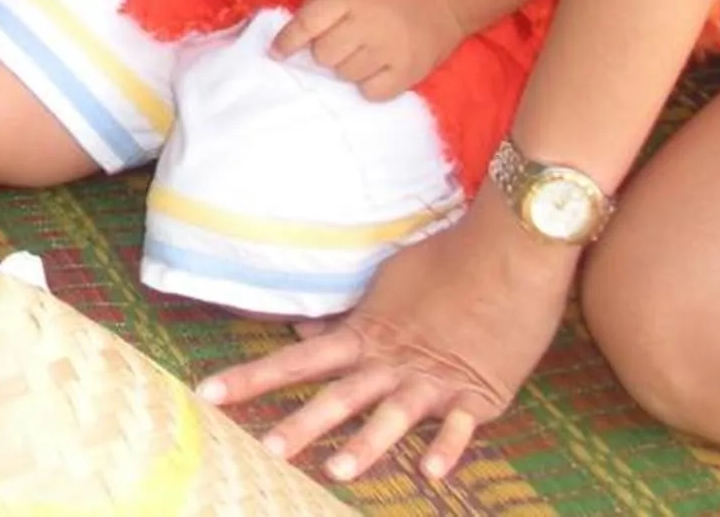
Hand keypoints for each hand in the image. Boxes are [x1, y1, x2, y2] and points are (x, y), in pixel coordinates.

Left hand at [199, 203, 573, 483]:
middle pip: (339, 395)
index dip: (253, 378)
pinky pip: (460, 426)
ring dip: (367, 444)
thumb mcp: (388, 285)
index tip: (208, 393)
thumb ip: (348, 319)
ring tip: (338, 470)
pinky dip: (448, 447)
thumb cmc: (449, 260)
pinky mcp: (479, 392)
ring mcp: (435, 378)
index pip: (299, 361)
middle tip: (265, 450)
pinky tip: (432, 473)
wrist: (511, 247)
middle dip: (301, 423)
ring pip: (393, 415)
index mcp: (368, 334)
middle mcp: (394, 360)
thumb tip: (304, 335)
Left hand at [277, 0, 466, 99]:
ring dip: (345, 67)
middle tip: (340, 41)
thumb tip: (297, 21)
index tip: (276, 52)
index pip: (308, 23)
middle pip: (324, 54)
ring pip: (345, 75)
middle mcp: (367, 25)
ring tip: (362, 51)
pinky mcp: (408, 73)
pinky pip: (371, 93)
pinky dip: (367, 85)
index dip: (287, 41)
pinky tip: (375, 69)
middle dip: (324, 50)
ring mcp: (389, 51)